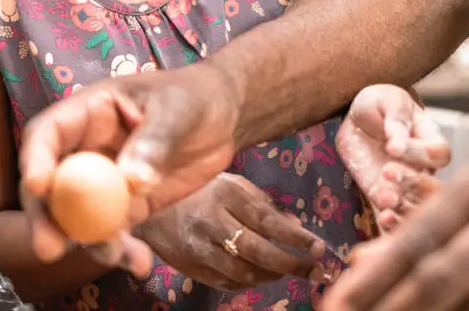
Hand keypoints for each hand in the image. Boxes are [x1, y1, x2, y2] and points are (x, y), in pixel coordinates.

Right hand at [18, 62, 243, 268]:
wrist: (225, 118)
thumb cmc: (196, 96)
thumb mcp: (178, 108)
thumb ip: (155, 140)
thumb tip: (132, 180)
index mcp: (90, 112)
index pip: (48, 133)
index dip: (35, 159)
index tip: (38, 187)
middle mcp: (87, 149)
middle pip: (51, 185)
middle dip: (47, 218)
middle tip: (52, 248)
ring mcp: (103, 181)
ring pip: (77, 217)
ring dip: (88, 242)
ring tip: (116, 257)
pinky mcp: (125, 206)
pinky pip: (111, 232)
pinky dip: (121, 250)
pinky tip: (139, 263)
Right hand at [137, 172, 331, 290]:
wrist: (148, 208)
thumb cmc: (200, 191)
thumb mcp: (233, 185)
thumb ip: (264, 204)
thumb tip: (296, 227)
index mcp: (226, 195)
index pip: (268, 220)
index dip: (296, 237)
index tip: (320, 247)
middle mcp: (212, 223)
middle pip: (258, 251)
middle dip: (291, 264)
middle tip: (316, 270)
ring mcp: (199, 249)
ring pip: (244, 273)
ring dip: (273, 276)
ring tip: (292, 272)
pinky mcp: (191, 269)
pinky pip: (227, 283)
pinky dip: (250, 283)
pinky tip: (264, 276)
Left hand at [336, 85, 450, 230]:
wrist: (356, 118)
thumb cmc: (379, 103)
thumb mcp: (388, 102)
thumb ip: (396, 120)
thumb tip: (397, 144)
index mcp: (429, 138)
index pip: (438, 152)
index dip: (420, 152)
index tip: (393, 147)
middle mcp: (423, 166)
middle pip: (433, 184)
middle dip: (413, 183)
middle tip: (387, 172)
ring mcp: (405, 185)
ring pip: (416, 205)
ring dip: (403, 207)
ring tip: (385, 201)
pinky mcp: (384, 196)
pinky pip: (394, 216)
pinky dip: (391, 223)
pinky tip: (383, 219)